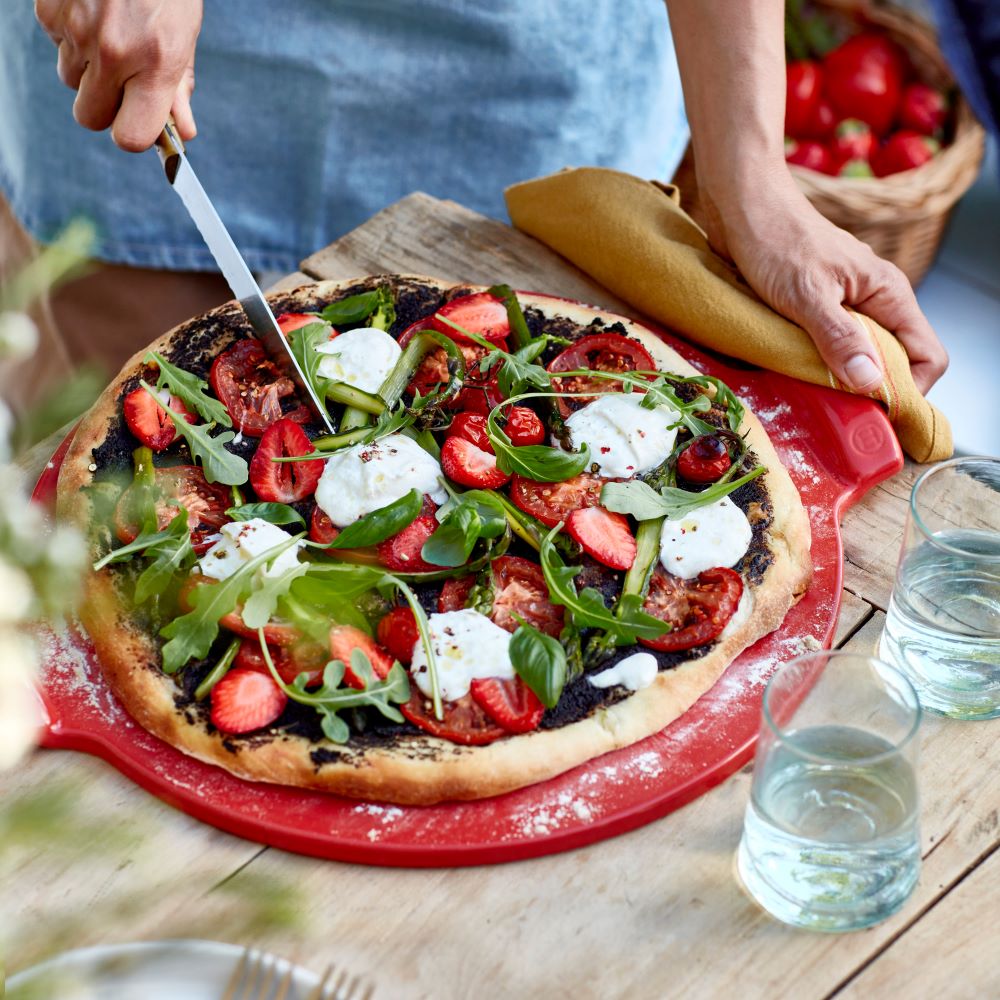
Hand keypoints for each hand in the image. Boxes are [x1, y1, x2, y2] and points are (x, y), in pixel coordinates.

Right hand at [35, 0, 202, 151]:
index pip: (131, 137)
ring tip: (109, 34)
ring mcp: (77, 30)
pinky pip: (55, 44)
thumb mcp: (183, 36)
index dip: (132, 135)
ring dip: (87, 68)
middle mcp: (114, 52)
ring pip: (71, 80)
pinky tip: (92, 12)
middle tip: (121, 82)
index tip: (137, 123)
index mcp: (155, 65)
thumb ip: (179, 87)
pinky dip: (70, 36)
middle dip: (104, 107)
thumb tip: (183, 133)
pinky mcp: (49, 11)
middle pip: (90, 117)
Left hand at [701, 164, 946, 394]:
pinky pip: (830, 346)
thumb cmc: (774, 239)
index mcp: (887, 293)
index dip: (908, 390)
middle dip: (872, 390)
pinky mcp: (817, 308)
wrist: (742, 205)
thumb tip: (871, 382)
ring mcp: (846, 304)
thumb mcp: (806, 294)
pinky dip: (818, 364)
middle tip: (835, 412)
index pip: (927, 355)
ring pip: (860, 355)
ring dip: (841, 379)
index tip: (872, 413)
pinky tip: (795, 373)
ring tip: (813, 395)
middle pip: (895, 361)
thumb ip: (838, 337)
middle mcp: (874, 301)